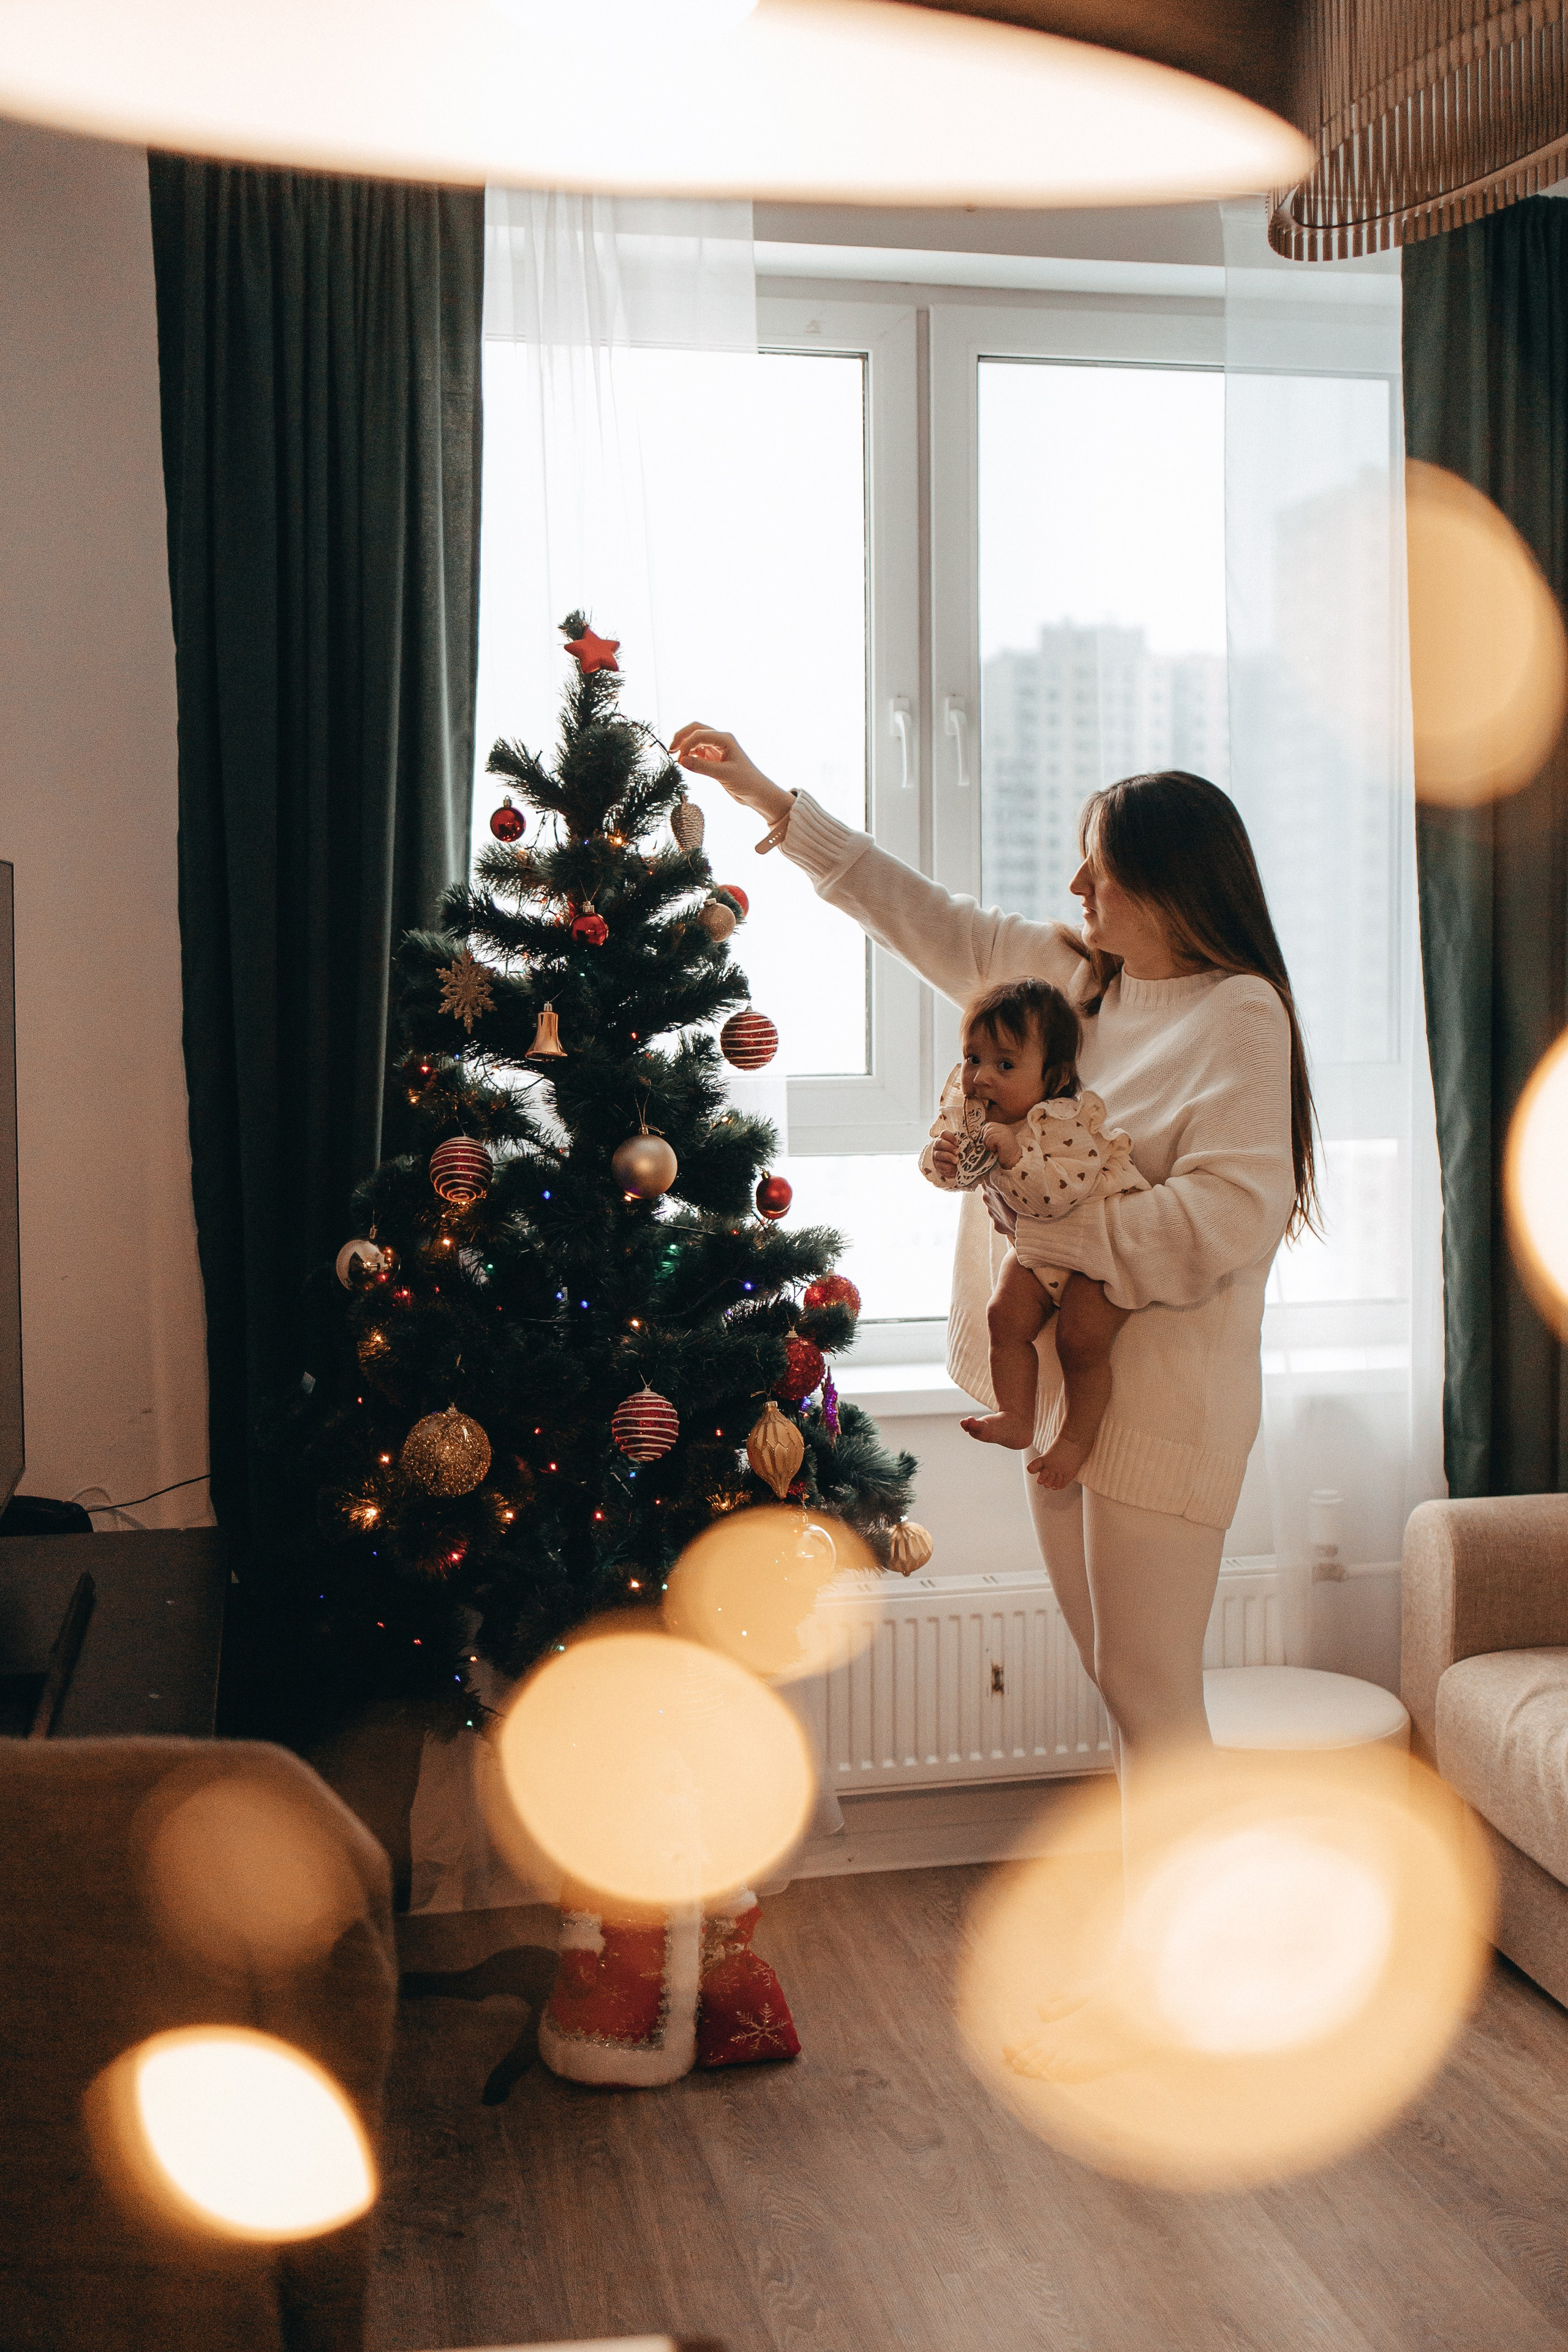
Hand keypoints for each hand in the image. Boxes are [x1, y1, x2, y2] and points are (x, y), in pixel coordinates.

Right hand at [669, 723, 792, 825]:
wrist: (757, 793)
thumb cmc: (746, 782)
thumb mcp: (723, 775)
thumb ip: (702, 767)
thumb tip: (681, 761)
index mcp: (725, 739)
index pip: (700, 734)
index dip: (687, 744)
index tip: (680, 759)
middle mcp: (721, 740)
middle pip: (696, 729)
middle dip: (682, 736)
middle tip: (670, 749)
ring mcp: (717, 749)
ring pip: (696, 739)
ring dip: (685, 745)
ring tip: (676, 757)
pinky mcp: (714, 759)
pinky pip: (698, 751)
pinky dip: (690, 754)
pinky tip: (685, 762)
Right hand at [929, 1135, 960, 1181]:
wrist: (953, 1166)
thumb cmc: (958, 1153)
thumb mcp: (960, 1146)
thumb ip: (963, 1143)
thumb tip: (974, 1141)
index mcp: (944, 1138)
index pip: (944, 1133)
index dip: (950, 1137)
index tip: (957, 1142)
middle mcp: (938, 1146)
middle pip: (939, 1143)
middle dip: (949, 1147)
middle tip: (957, 1151)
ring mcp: (936, 1155)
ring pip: (939, 1154)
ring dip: (949, 1157)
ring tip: (957, 1160)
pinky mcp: (937, 1165)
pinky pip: (941, 1165)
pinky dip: (948, 1166)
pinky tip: (954, 1167)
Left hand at [983, 1121, 1021, 1167]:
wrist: (1012, 1161)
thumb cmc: (1001, 1153)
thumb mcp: (995, 1143)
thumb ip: (988, 1137)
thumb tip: (977, 1138)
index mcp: (1001, 1128)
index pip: (988, 1125)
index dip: (984, 1133)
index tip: (986, 1142)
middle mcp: (1003, 1128)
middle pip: (988, 1127)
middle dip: (985, 1137)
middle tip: (989, 1146)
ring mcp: (1005, 1132)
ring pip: (988, 1132)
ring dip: (987, 1142)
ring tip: (993, 1148)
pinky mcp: (1004, 1137)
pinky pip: (991, 1138)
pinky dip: (990, 1145)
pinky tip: (995, 1149)